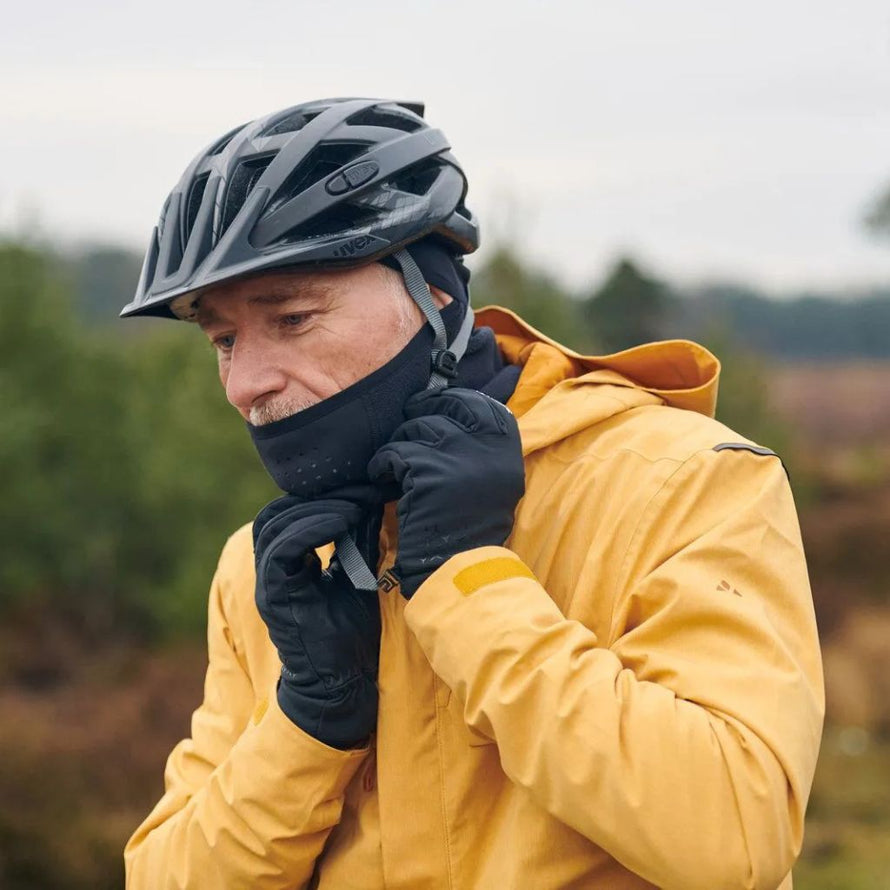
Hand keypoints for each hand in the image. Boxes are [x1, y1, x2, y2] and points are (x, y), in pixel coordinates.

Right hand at [253, 497, 380, 748]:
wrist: (342, 688)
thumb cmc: (351, 637)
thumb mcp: (357, 576)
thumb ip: (358, 541)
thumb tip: (373, 500)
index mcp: (287, 566)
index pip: (287, 514)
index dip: (319, 496)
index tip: (359, 485)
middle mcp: (271, 572)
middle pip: (275, 514)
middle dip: (316, 496)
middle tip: (357, 489)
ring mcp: (269, 585)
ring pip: (275, 525)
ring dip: (317, 508)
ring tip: (354, 503)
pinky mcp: (274, 597)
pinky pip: (282, 549)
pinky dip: (312, 529)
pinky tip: (344, 520)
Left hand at [368, 387, 524, 598]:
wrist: (459, 564)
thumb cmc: (473, 525)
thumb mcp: (496, 480)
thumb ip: (483, 447)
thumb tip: (453, 413)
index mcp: (506, 447)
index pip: (480, 403)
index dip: (454, 400)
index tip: (436, 406)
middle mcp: (486, 445)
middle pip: (448, 405)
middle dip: (424, 410)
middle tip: (410, 421)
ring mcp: (456, 454)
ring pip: (417, 428)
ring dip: (402, 442)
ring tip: (397, 463)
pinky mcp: (426, 470)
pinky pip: (394, 452)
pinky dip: (382, 464)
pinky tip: (382, 477)